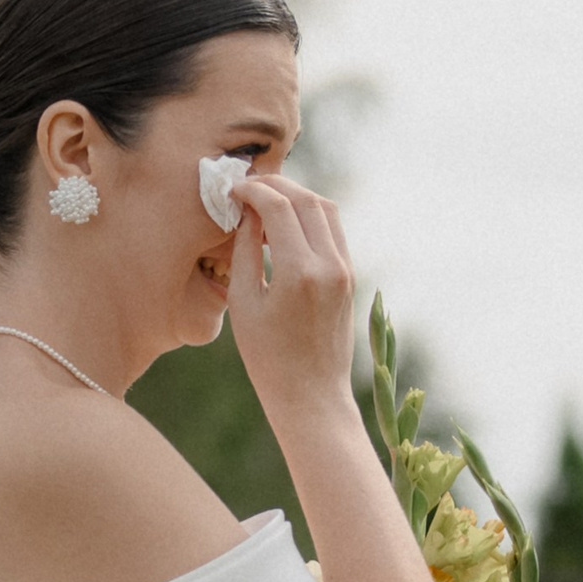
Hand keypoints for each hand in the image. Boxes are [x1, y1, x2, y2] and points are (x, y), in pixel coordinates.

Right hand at [229, 173, 358, 421]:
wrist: (312, 396)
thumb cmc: (268, 358)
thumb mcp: (244, 303)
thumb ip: (244, 251)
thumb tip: (245, 211)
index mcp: (300, 272)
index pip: (278, 205)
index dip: (252, 190)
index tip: (232, 190)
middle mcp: (330, 266)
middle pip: (306, 198)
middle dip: (274, 185)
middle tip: (247, 188)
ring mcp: (345, 270)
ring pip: (325, 209)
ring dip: (296, 196)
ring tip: (266, 202)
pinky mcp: (350, 277)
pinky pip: (333, 230)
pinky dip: (310, 216)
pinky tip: (285, 224)